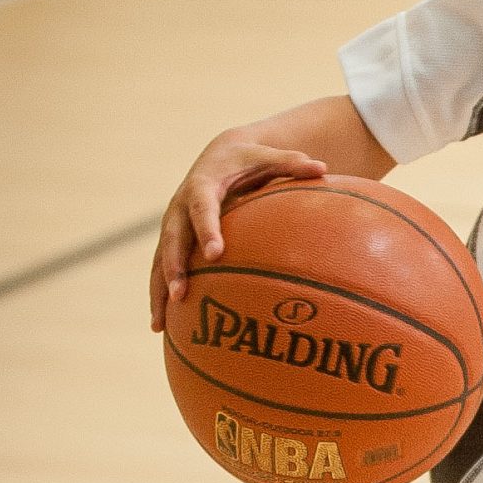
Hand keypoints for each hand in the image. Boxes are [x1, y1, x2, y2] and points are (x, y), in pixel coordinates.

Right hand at [149, 137, 327, 328]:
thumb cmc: (249, 160)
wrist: (219, 156)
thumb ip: (292, 163)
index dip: (207, 229)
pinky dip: (159, 296)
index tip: (215, 253)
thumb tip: (323, 167)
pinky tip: (161, 326)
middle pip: (172, 238)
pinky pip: (161, 269)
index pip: (202, 207)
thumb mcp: (269, 156)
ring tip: (159, 324)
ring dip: (159, 290)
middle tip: (181, 294)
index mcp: (202, 185)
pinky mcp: (172, 240)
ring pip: (159, 259)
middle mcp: (180, 206)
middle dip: (174, 266)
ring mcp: (173, 225)